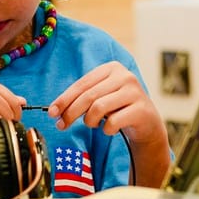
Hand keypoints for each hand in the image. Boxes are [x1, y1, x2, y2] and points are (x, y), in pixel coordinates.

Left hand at [52, 62, 170, 184]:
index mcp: (111, 68)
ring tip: (93, 124)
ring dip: (90, 121)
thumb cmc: (117, 108)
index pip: (82, 84)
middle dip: (71, 113)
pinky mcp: (142, 109)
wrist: (146, 123)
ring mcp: (135, 92)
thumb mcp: (100, 98)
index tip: (51, 113)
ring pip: (99, 108)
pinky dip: (106, 129)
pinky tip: (109, 129)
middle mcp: (125, 76)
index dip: (64, 99)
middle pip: (89, 96)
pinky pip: (113, 122)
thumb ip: (80, 99)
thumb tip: (54, 111)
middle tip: (61, 126)